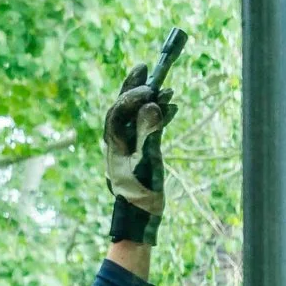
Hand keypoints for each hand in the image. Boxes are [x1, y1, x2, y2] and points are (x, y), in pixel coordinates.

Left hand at [102, 63, 178, 243]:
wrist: (139, 217)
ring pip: (136, 115)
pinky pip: (146, 127)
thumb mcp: (146, 162)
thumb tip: (151, 105)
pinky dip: (158, 116)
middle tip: (145, 68)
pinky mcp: (139, 151)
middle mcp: (118, 140)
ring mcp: (128, 145)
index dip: (133, 95)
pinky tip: (172, 108)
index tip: (150, 89)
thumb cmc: (140, 193)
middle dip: (135, 87)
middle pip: (124, 106)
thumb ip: (149, 132)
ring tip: (167, 89)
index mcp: (114, 141)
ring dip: (151, 101)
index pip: (119, 110)